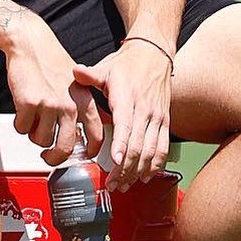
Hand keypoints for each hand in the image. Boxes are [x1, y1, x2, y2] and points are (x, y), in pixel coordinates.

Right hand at [4, 14, 103, 164]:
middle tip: (47, 157)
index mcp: (84, 100)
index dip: (89, 152)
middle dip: (54, 157)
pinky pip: (22, 128)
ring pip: (40, 140)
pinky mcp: (29, 103)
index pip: (95, 135)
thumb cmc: (50, 61)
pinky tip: (22, 110)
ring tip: (33, 120)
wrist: (29, 43)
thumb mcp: (76, 83)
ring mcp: (49, 105)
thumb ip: (80, 106)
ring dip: (33, 135)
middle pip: (65, 148)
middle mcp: (69, 105)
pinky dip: (19, 123)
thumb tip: (81, 133)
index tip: (81, 157)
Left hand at [74, 42, 172, 188]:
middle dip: (125, 168)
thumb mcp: (106, 67)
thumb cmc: (127, 64)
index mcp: (128, 98)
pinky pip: (163, 148)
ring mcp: (157, 117)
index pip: (126, 125)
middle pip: (138, 145)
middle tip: (112, 184)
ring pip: (151, 151)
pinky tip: (145, 177)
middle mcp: (145, 110)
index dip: (122, 145)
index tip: (115, 160)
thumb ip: (90, 75)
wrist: (154, 55)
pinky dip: (156, 165)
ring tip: (125, 185)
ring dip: (138, 171)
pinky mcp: (165, 121)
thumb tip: (75, 71)